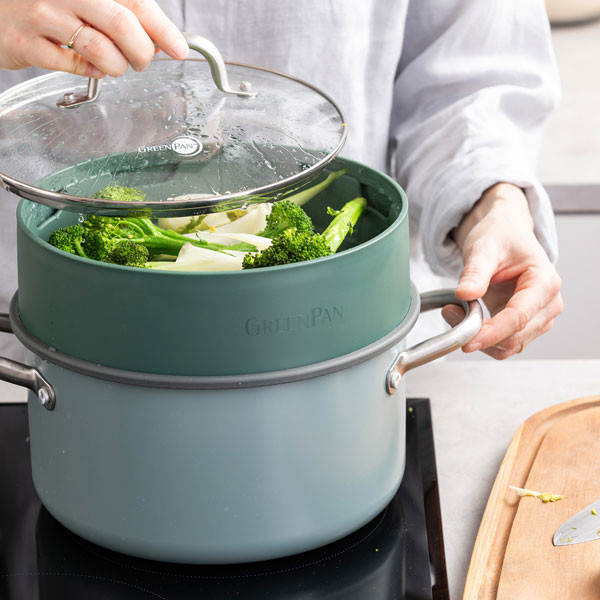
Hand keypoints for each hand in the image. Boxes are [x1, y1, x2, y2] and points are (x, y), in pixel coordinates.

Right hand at [0, 0, 187, 77]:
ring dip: (118, 67)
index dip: (163, 29)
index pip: (135, 1)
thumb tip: (162, 38)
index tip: (179, 49)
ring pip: (100, 49)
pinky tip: (89, 66)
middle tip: (141, 61)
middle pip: (122, 25)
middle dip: (142, 53)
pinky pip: (72, 66)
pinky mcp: (25, 42)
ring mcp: (40, 15)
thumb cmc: (48, 3)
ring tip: (115, 65)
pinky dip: (90, 72)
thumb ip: (121, 11)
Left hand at [443, 183, 562, 358]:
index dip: (492, 333)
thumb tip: (464, 295)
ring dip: (480, 337)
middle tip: (450, 311)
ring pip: (509, 346)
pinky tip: (465, 317)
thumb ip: (475, 273)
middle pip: (515, 338)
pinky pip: (503, 343)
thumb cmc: (500, 237)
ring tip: (454, 310)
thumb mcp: (483, 248)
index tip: (466, 341)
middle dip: (480, 333)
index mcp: (545, 282)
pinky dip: (482, 337)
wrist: (504, 235)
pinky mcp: (524, 325)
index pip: (518, 318)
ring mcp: (538, 317)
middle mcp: (548, 304)